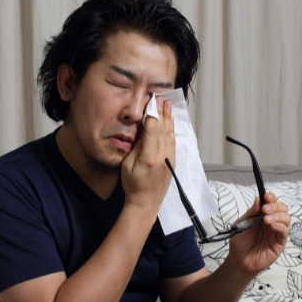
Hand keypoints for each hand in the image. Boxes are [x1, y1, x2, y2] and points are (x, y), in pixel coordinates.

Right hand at [121, 96, 174, 214]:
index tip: (152, 102)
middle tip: (162, 98)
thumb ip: (136, 147)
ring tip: (168, 105)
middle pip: (163, 129)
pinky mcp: (172, 162)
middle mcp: (162, 157)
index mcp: (148, 157)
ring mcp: (169, 159)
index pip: (152, 130)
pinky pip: (173, 142)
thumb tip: (143, 130)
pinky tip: (171, 122)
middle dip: (162, 112)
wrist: (146, 203)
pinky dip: (172, 130)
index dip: (153, 114)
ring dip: (169, 119)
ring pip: (170, 134)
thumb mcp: (128, 165)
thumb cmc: (133, 185)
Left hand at [226, 193, 289, 278]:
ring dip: (278, 216)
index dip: (271, 198)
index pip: (272, 203)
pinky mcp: (280, 243)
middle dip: (275, 206)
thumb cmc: (240, 242)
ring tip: (267, 219)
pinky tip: (273, 226)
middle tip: (265, 209)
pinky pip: (285, 232)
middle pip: (282, 208)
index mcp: (262, 214)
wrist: (239, 260)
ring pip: (286, 218)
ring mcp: (277, 232)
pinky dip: (281, 227)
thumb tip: (259, 199)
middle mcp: (272, 221)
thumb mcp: (242, 224)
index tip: (266, 196)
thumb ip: (251, 212)